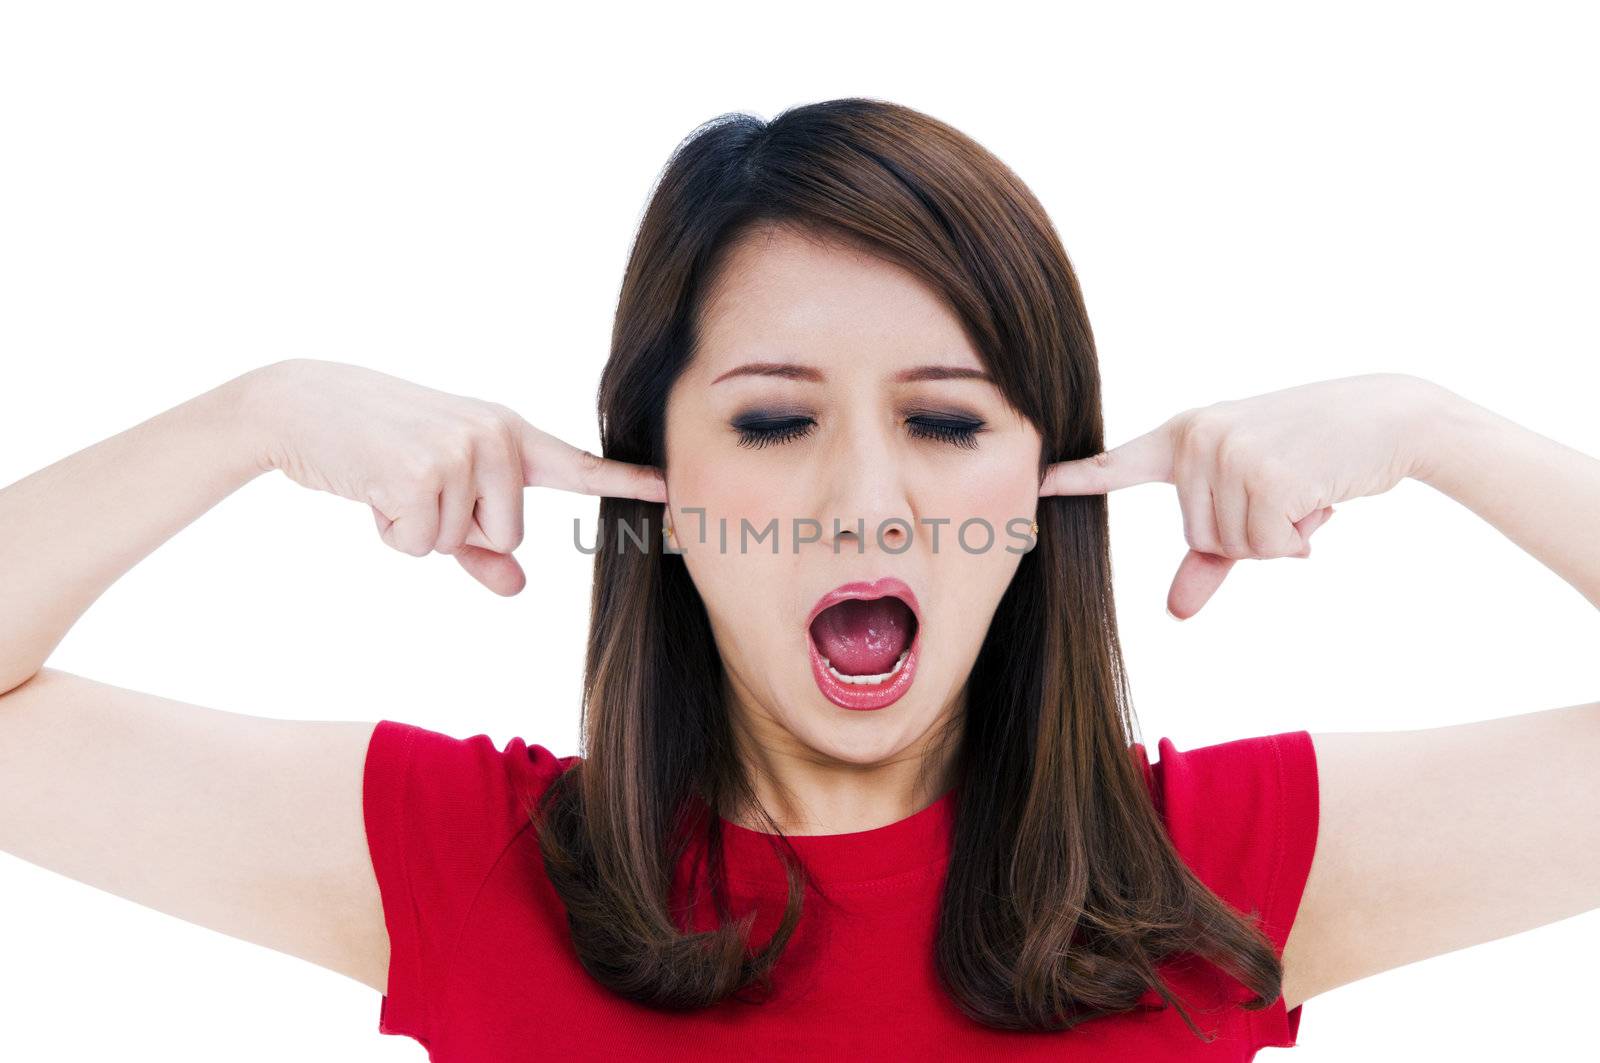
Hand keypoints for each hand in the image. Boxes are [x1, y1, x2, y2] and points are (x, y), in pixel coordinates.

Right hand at [243, 358, 665, 595]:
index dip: (626, 482)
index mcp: (509, 434)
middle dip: (457, 533)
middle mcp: (496, 437)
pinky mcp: (420, 472)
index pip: (578, 466)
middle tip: (413, 485)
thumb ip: (482, 545)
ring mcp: (461, 451)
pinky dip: (389, 531)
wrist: (301, 403)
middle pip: (510, 538)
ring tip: (388, 480)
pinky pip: (419, 546)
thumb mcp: (439, 494)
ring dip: (416, 530)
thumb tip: (518, 588)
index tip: (671, 490)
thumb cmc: (378, 450)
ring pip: (460, 545)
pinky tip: (370, 486)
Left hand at [1039, 373, 1440, 618]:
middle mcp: (1200, 440)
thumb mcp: (1252, 495)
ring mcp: (1231, 455)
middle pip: (1201, 536)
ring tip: (1305, 489)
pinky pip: (1268, 548)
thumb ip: (1207, 556)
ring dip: (1279, 536)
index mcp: (1186, 436)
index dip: (1077, 477)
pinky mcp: (1268, 476)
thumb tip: (1175, 613)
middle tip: (1288, 490)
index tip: (1037, 482)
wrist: (1388, 417)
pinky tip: (1320, 498)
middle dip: (1251, 533)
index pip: (1121, 464)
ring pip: (1235, 546)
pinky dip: (1299, 538)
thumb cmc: (1314, 455)